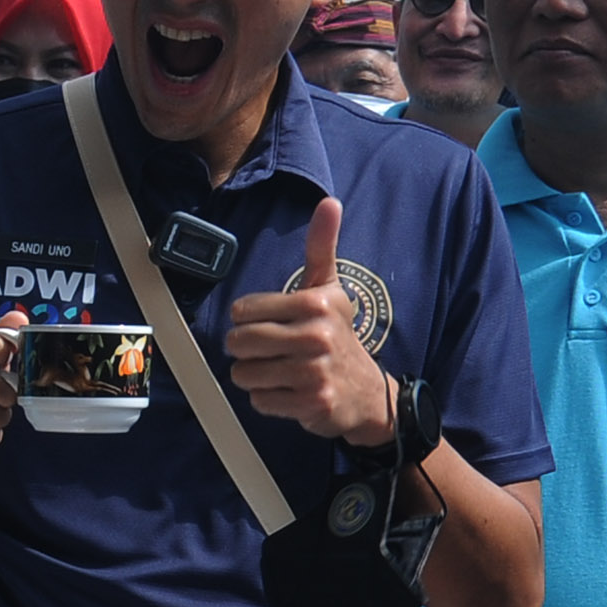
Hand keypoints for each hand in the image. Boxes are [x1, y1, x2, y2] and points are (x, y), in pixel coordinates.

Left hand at [229, 196, 401, 445]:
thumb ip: (321, 247)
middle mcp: (316, 336)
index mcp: (315, 304)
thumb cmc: (338, 335)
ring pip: (245, 374)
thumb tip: (329, 202)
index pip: (243, 311)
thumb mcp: (330, 289)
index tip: (269, 324)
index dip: (247, 320)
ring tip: (279, 372)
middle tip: (268, 352)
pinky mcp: (310, 404)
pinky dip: (268, 400)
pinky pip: (259, 401)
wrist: (367, 393)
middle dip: (246, 350)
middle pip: (240, 342)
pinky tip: (289, 392)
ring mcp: (314, 372)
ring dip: (255, 377)